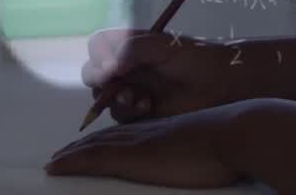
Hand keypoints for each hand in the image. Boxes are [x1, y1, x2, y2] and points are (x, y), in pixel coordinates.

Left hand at [46, 102, 244, 187]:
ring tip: (56, 161)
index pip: (132, 134)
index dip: (112, 139)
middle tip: (64, 154)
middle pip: (109, 138)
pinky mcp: (134, 158)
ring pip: (97, 146)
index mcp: (169, 130)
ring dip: (74, 153)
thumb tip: (212, 160)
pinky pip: (93, 158)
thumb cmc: (238, 143)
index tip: (97, 144)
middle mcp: (150, 132)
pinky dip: (72, 161)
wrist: (240, 133)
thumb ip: (207, 151)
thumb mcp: (218, 146)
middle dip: (86, 146)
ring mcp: (141, 143)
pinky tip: (55, 166)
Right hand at [82, 29, 249, 123]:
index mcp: (130, 45)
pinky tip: (149, 107)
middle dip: (101, 83)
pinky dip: (129, 112)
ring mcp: (132, 90)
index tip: (109, 65)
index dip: (98, 55)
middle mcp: (127, 67)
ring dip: (118, 99)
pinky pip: (120, 116)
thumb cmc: (195, 57)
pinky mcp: (140, 112)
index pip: (98, 46)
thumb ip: (132, 49)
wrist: (221, 82)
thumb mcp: (162, 45)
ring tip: (141, 99)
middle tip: (118, 86)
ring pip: (104, 99)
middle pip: (94, 75)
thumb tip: (107, 68)